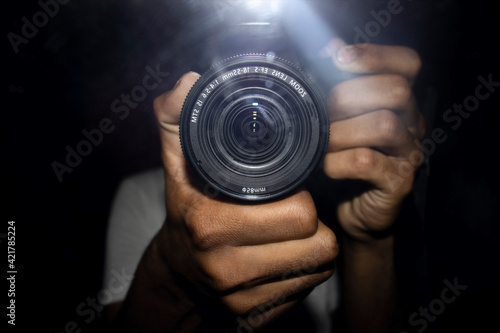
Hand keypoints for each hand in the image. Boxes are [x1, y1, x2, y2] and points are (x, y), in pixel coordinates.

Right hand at [150, 72, 337, 329]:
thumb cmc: (185, 212)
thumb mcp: (176, 165)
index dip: (301, 197)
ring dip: (315, 245)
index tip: (291, 189)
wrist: (175, 273)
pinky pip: (308, 289)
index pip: (298, 214)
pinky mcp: (257, 319)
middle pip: (317, 243)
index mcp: (210, 225)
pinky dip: (305, 270)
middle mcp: (226, 269)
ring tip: (294, 231)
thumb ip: (179, 120)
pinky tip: (285, 255)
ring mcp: (244, 300)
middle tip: (296, 208)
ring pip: (320, 267)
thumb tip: (189, 82)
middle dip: (313, 222)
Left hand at [323, 41, 424, 242]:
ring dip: (340, 132)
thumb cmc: (341, 159)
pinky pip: (368, 162)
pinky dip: (338, 162)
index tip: (338, 57)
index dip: (375, 55)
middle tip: (321, 113)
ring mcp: (408, 154)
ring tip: (320, 144)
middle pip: (396, 90)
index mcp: (398, 102)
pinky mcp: (399, 182)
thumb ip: (335, 86)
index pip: (406, 63)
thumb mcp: (336, 120)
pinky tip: (325, 167)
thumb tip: (328, 48)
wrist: (351, 210)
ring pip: (385, 124)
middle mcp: (411, 123)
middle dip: (348, 96)